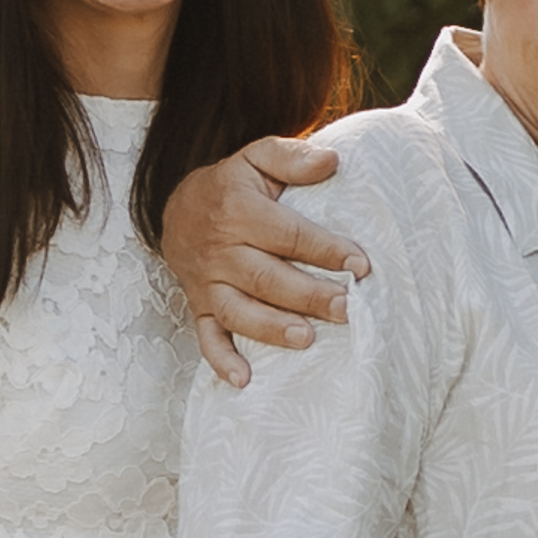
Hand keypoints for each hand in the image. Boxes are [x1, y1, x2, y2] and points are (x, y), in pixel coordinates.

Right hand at [161, 132, 361, 384]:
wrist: (177, 208)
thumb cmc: (232, 186)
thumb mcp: (257, 158)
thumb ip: (292, 157)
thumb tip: (332, 162)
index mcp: (237, 210)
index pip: (287, 234)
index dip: (324, 249)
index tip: (359, 265)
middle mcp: (220, 250)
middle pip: (266, 276)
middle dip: (307, 295)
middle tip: (346, 308)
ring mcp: (207, 282)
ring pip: (238, 309)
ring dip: (270, 328)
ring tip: (306, 339)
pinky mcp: (199, 306)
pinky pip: (206, 337)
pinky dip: (221, 360)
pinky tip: (244, 380)